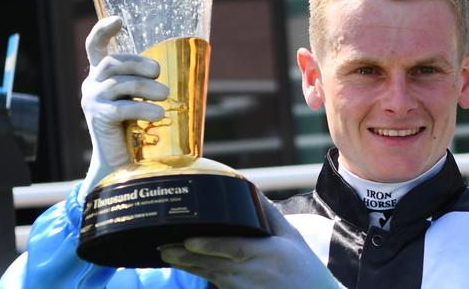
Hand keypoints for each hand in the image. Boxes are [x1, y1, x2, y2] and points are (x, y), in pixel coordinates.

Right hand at [77, 16, 168, 203]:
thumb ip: (145, 83)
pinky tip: (159, 114)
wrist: (120, 164)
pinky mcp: (98, 118)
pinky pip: (122, 107)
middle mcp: (91, 85)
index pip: (94, 47)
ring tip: (165, 95)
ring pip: (120, 83)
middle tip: (160, 73)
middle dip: (139, 63)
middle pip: (113, 62)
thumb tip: (170, 73)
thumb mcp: (139, 100)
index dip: (103, 31)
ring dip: (146, 87)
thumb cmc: (135, 130)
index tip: (118, 20)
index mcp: (100, 78)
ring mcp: (92, 101)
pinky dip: (143, 109)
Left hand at [160, 195, 343, 288]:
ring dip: (187, 267)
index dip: (210, 246)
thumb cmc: (304, 268)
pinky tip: (185, 266)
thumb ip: (269, 214)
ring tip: (166, 255)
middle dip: (187, 257)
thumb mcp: (292, 237)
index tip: (189, 240)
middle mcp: (255, 273)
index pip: (235, 249)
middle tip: (164, 248)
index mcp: (269, 254)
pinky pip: (217, 285)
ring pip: (211, 276)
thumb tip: (249, 189)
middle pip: (214, 265)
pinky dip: (200, 275)